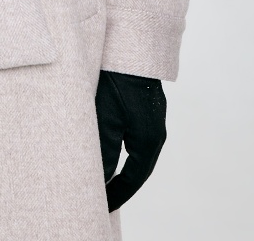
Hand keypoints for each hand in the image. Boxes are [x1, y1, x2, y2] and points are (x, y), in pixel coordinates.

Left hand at [94, 69, 166, 211]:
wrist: (130, 47)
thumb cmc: (116, 81)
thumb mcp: (105, 118)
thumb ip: (103, 152)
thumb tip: (99, 180)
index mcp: (148, 140)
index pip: (133, 178)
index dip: (117, 194)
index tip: (103, 206)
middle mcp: (155, 133)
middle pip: (139, 169)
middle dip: (122, 185)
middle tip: (104, 198)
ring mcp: (153, 120)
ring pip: (138, 154)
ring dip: (124, 168)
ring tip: (106, 180)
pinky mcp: (146, 109)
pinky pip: (137, 139)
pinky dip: (125, 152)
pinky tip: (113, 150)